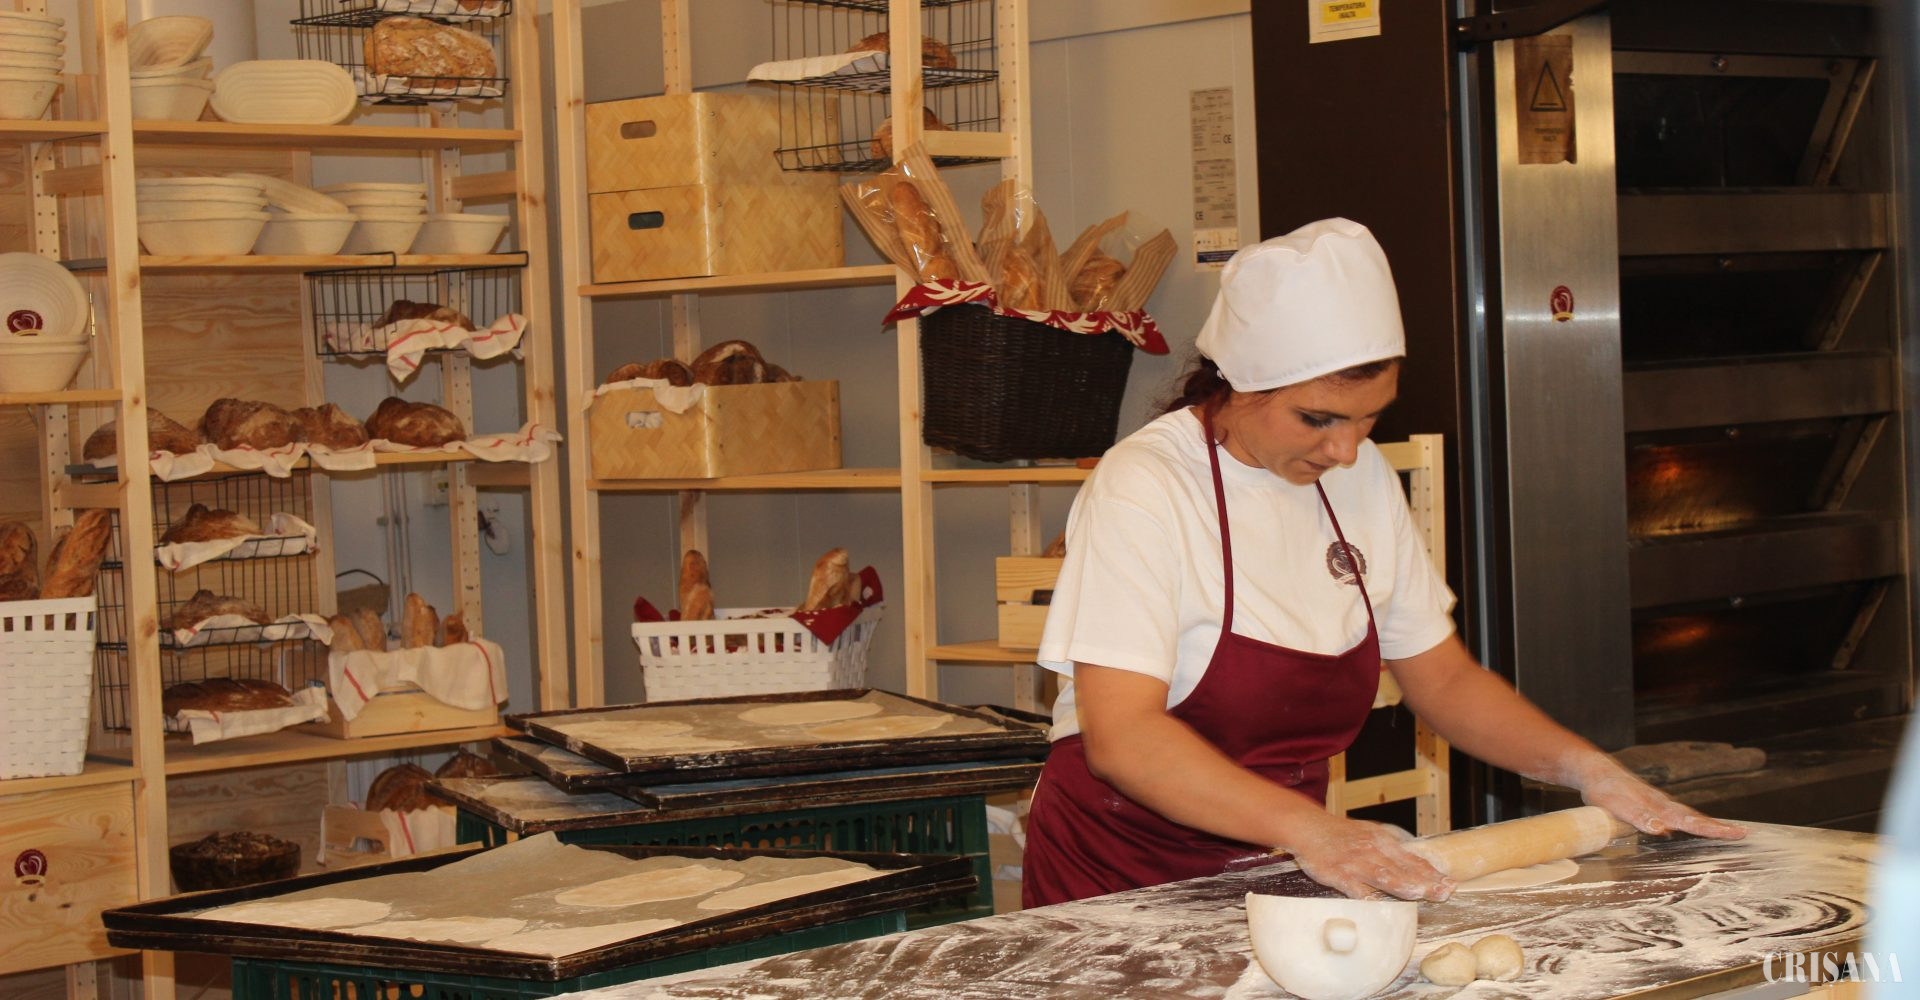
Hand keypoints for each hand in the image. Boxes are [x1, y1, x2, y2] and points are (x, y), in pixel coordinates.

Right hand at [1286, 813, 1455, 901]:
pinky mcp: (1336, 873)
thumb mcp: (1370, 835)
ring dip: (1401, 885)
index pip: (1412, 859)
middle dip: (1425, 881)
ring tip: (1418, 893)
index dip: (1432, 873)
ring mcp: (1354, 862)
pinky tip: (1377, 905)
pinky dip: (1366, 895)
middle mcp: (1372, 850)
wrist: (1307, 826)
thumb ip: (1392, 852)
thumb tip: (1419, 868)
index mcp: (1382, 841)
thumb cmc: (1340, 835)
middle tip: (1445, 892)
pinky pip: (1353, 886)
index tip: (1451, 883)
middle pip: (1402, 869)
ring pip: (1382, 875)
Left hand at [1567, 754, 1746, 839]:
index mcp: (1659, 807)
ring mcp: (1659, 804)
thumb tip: (1662, 828)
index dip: (1714, 829)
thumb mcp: (1617, 805)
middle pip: (1696, 819)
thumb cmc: (1605, 790)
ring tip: (1727, 832)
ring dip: (1708, 825)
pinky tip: (1692, 828)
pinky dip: (1691, 822)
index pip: (1692, 822)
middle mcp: (1663, 805)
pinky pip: (1676, 816)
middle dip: (1719, 828)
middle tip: (1743, 834)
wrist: (1594, 771)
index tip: (1737, 833)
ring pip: (1688, 816)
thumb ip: (1639, 816)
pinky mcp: (1651, 805)